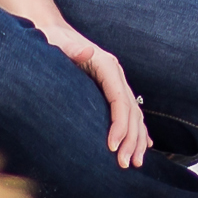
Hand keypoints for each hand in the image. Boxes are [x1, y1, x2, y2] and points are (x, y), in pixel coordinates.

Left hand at [40, 23, 150, 166]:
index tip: (113, 146)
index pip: (119, 100)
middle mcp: (115, 75)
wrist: (55, 33)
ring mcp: (116, 83)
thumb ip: (72, 49)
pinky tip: (144, 146)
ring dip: (137, 139)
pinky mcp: (111, 90)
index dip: (120, 124)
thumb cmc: (53, 41)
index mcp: (106, 66)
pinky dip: (138, 130)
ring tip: (134, 162)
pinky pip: (130, 112)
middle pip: (131, 111)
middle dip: (131, 139)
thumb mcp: (58, 43)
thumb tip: (87, 52)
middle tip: (125, 164)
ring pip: (135, 115)